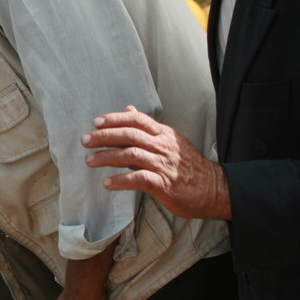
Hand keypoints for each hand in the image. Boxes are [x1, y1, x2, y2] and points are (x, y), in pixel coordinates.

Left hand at [82, 106, 230, 219]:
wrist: (214, 189)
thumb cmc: (187, 166)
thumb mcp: (170, 141)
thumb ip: (147, 128)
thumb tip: (128, 109)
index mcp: (164, 134)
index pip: (137, 120)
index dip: (115, 119)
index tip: (96, 122)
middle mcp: (163, 146)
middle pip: (130, 135)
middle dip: (104, 136)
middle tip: (85, 140)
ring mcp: (163, 165)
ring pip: (131, 154)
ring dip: (107, 157)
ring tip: (89, 160)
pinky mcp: (164, 184)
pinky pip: (139, 179)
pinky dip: (121, 180)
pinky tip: (107, 183)